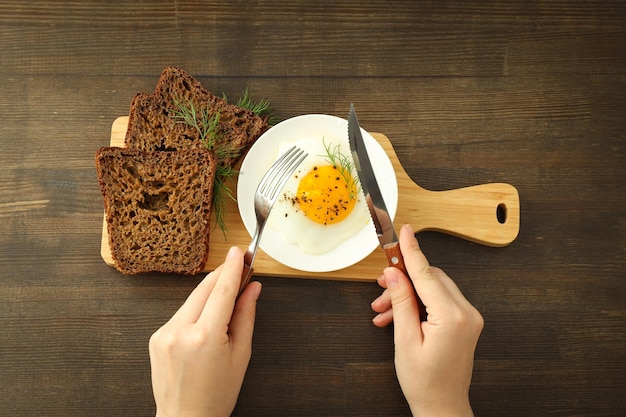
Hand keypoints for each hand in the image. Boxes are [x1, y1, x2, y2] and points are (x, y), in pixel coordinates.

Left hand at [149, 246, 261, 416]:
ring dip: (209, 293)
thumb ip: (245, 315)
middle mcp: (180, 331)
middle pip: (204, 289)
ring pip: (192, 299)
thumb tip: (252, 288)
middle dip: (222, 274)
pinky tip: (207, 318)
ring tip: (227, 298)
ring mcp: (164, 333)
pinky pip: (181, 312)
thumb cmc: (217, 393)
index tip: (238, 252)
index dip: (232, 268)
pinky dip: (196, 309)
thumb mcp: (241, 354)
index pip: (221, 290)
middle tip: (238, 264)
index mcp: (205, 337)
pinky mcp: (157, 336)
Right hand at [371, 225, 482, 416]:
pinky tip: (396, 317)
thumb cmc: (424, 382)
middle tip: (380, 288)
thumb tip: (395, 273)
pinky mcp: (465, 322)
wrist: (442, 407)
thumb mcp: (405, 340)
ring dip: (407, 294)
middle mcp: (466, 313)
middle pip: (430, 279)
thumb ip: (401, 301)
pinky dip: (418, 304)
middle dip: (403, 280)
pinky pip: (439, 301)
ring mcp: (468, 317)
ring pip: (433, 289)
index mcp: (453, 316)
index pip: (427, 274)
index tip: (404, 231)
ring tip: (383, 311)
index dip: (411, 251)